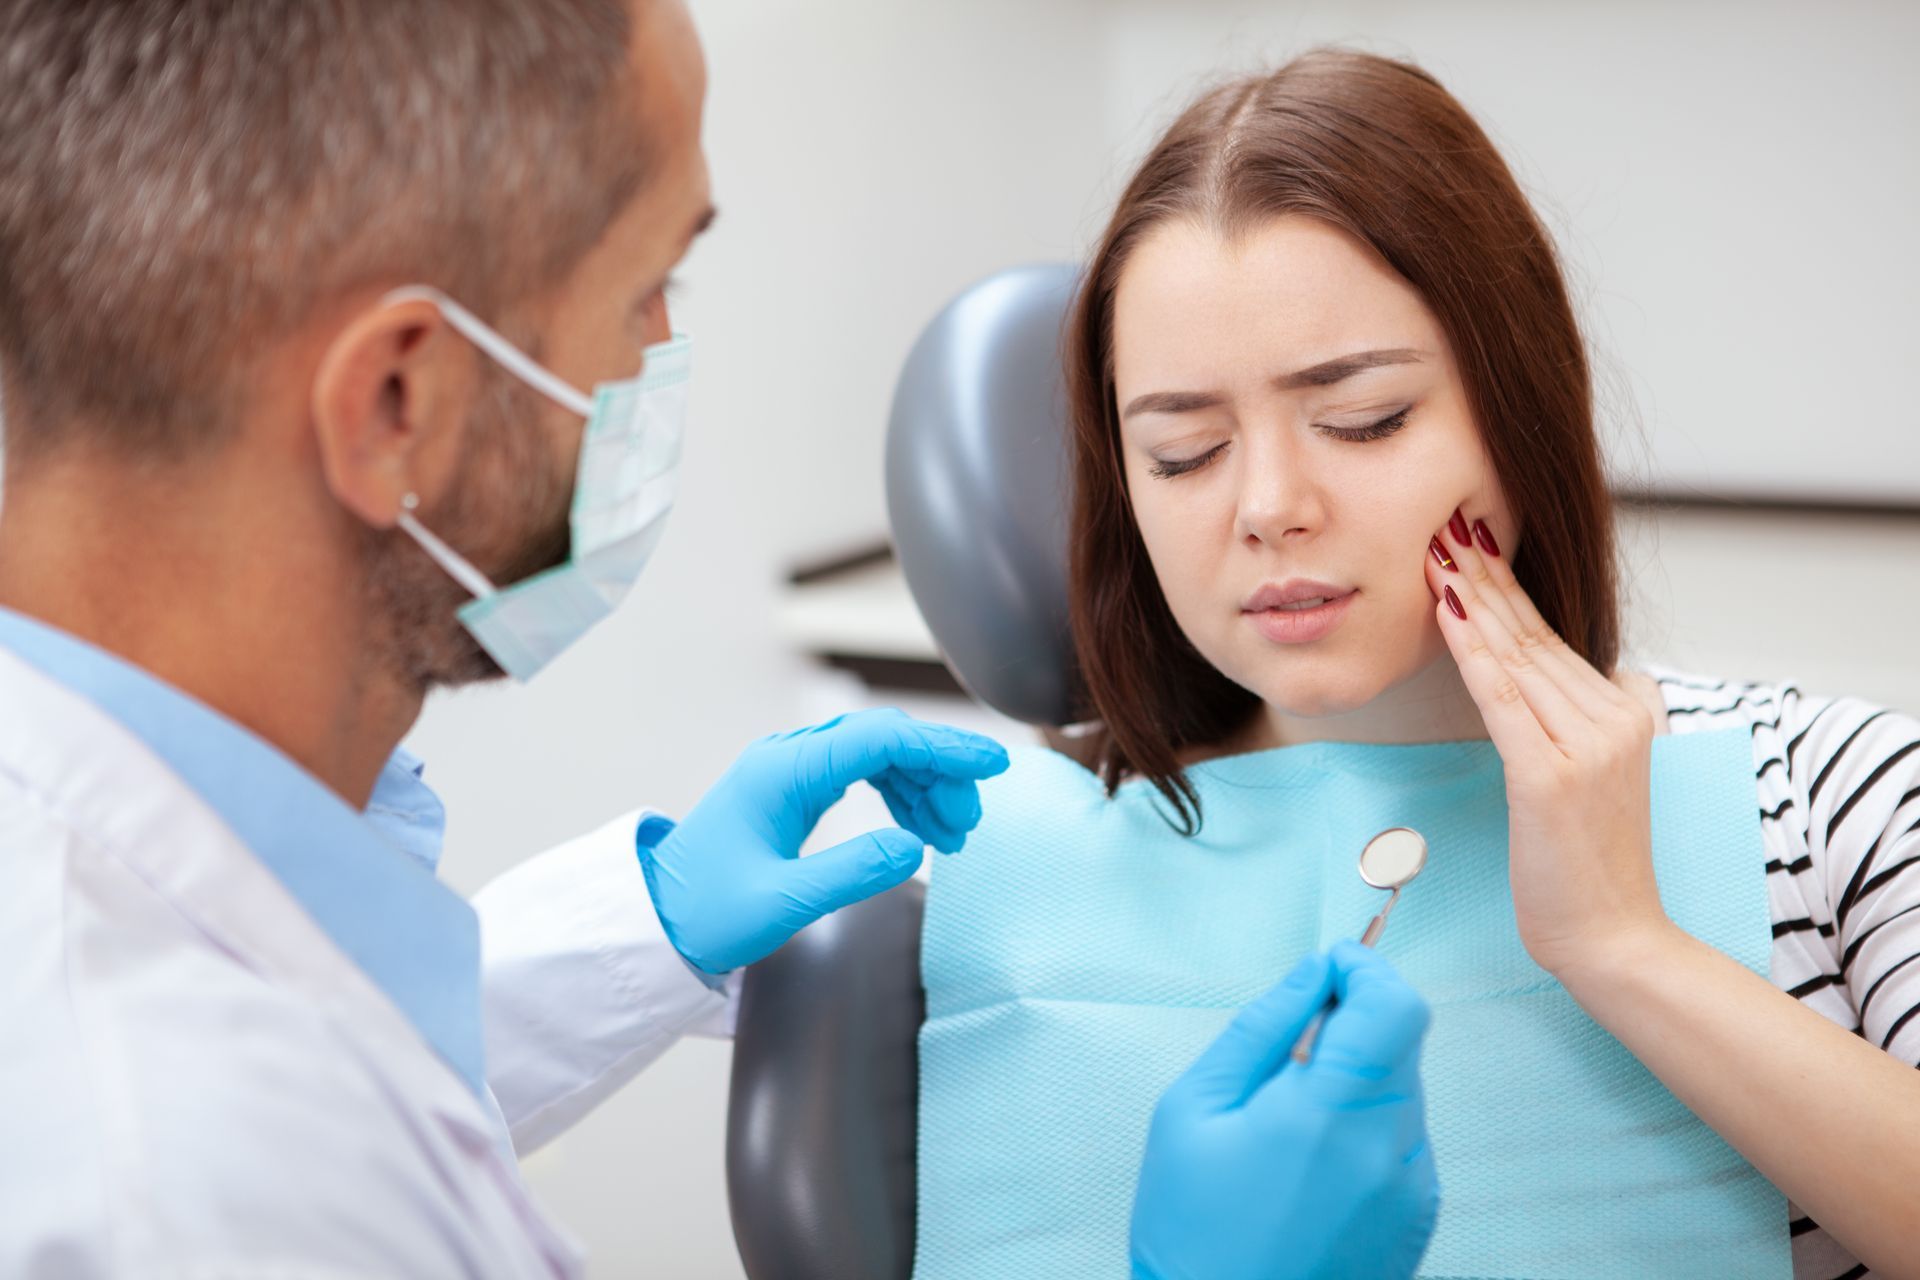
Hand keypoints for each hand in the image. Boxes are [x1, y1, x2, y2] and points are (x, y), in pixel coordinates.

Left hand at [638, 708, 1008, 972]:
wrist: (655, 922)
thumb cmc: (706, 914)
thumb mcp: (782, 903)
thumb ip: (850, 873)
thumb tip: (914, 847)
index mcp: (784, 772)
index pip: (881, 739)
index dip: (942, 748)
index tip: (992, 764)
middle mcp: (788, 759)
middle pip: (885, 739)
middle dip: (939, 772)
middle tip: (968, 825)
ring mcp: (791, 772)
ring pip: (877, 755)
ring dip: (922, 785)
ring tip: (952, 834)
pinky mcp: (794, 791)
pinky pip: (861, 774)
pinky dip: (898, 795)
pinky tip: (919, 828)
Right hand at [1131, 942, 1438, 1279]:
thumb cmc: (1194, 1232)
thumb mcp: (1193, 1110)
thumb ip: (1261, 1029)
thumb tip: (1311, 974)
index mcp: (1331, 1114)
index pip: (1394, 1005)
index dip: (1364, 969)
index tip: (1329, 968)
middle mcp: (1389, 1150)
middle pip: (1403, 1041)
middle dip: (1353, 1023)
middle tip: (1288, 1052)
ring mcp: (1412, 1188)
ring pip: (1404, 1089)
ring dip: (1359, 1078)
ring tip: (1287, 1124)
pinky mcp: (1419, 1217)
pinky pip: (1403, 1139)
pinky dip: (1366, 1127)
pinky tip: (1309, 1164)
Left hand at [1424, 508, 1669, 974]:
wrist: (1616, 938)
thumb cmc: (1590, 866)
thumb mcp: (1595, 778)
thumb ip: (1577, 722)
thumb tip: (1549, 676)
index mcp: (1628, 710)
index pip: (1552, 637)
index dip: (1506, 588)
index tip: (1468, 542)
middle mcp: (1615, 717)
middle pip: (1533, 634)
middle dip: (1484, 575)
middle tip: (1444, 523)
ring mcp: (1589, 745)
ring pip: (1516, 657)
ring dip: (1471, 599)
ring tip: (1435, 551)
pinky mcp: (1552, 777)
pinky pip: (1503, 701)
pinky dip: (1473, 653)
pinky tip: (1449, 613)